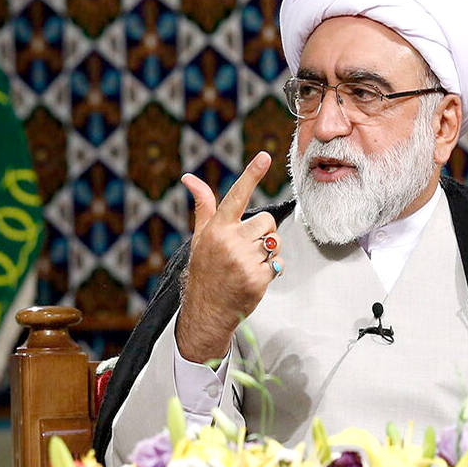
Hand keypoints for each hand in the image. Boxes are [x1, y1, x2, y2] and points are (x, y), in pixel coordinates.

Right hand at [176, 151, 281, 363]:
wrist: (206, 309)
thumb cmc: (205, 269)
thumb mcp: (200, 236)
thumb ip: (204, 206)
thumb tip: (189, 178)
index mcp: (217, 228)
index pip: (237, 195)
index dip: (251, 174)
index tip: (264, 157)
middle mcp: (229, 242)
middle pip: (266, 221)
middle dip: (262, 233)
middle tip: (245, 249)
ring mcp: (244, 261)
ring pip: (274, 242)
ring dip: (268, 252)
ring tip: (248, 264)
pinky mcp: (258, 278)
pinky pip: (277, 263)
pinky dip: (271, 270)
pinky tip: (252, 278)